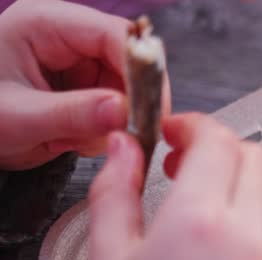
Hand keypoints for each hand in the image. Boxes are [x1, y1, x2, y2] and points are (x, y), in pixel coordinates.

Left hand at [0, 0, 170, 169]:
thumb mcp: (18, 118)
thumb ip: (72, 114)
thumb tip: (123, 111)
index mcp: (45, 24)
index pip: (115, 35)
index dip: (141, 71)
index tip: (151, 111)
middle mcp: (67, 37)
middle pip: (130, 62)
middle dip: (132, 102)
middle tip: (128, 136)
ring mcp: (78, 63)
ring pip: (129, 89)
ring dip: (118, 121)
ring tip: (80, 141)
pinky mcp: (84, 87)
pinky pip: (117, 106)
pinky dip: (109, 129)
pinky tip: (78, 140)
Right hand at [87, 114, 261, 259]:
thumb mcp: (108, 259)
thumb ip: (116, 188)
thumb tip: (127, 143)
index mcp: (199, 220)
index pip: (216, 139)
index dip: (194, 126)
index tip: (172, 136)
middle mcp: (251, 236)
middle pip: (253, 159)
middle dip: (220, 153)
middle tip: (184, 173)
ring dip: (234, 201)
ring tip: (196, 242)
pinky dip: (252, 242)